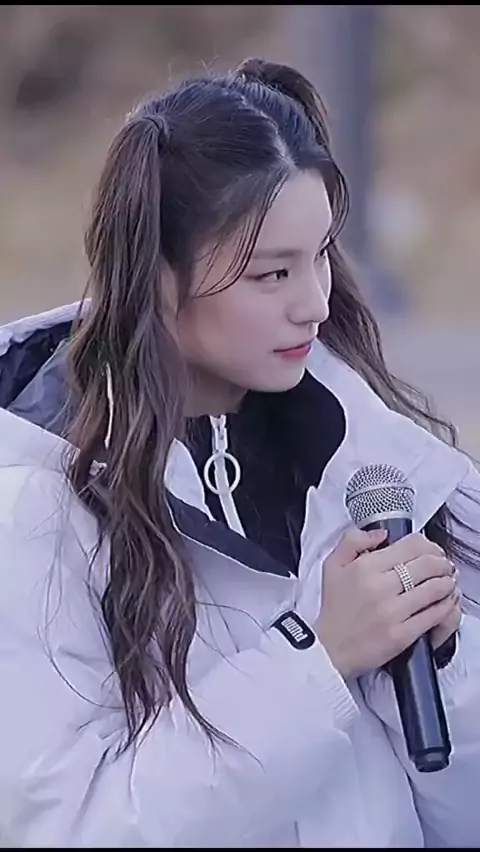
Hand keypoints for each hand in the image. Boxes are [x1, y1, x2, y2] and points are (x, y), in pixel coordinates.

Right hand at [314, 529, 458, 679]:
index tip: (432, 551)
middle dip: (442, 563)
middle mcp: (380, 586)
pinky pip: (434, 615)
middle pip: (427, 565)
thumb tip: (381, 534)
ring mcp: (393, 611)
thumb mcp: (332, 565)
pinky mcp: (402, 635)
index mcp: (365, 566)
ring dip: (447, 582)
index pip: (411, 546)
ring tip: (448, 581)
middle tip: (445, 566)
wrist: (328, 648)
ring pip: (435, 589)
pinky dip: (445, 605)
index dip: (429, 546)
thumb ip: (353, 540)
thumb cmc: (334, 607)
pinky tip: (446, 601)